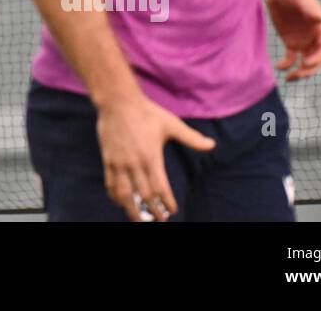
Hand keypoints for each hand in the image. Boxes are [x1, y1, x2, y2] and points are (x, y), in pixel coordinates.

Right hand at [96, 93, 214, 221]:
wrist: (118, 101)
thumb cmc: (146, 112)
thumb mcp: (171, 123)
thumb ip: (191, 138)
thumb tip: (212, 144)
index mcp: (151, 156)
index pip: (160, 188)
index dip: (166, 202)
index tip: (172, 210)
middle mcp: (134, 163)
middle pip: (143, 195)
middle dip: (152, 211)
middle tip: (159, 219)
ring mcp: (119, 162)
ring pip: (124, 194)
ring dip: (131, 209)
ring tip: (139, 218)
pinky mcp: (108, 159)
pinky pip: (110, 183)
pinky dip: (115, 196)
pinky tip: (120, 202)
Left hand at [268, 0, 320, 80]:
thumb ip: (311, 10)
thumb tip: (320, 19)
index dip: (317, 58)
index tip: (305, 63)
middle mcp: (315, 37)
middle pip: (317, 59)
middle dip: (309, 70)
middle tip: (297, 75)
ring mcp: (304, 41)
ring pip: (305, 62)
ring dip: (300, 72)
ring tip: (289, 78)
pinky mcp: (291, 41)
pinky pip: (291, 58)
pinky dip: (287, 65)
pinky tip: (279, 67)